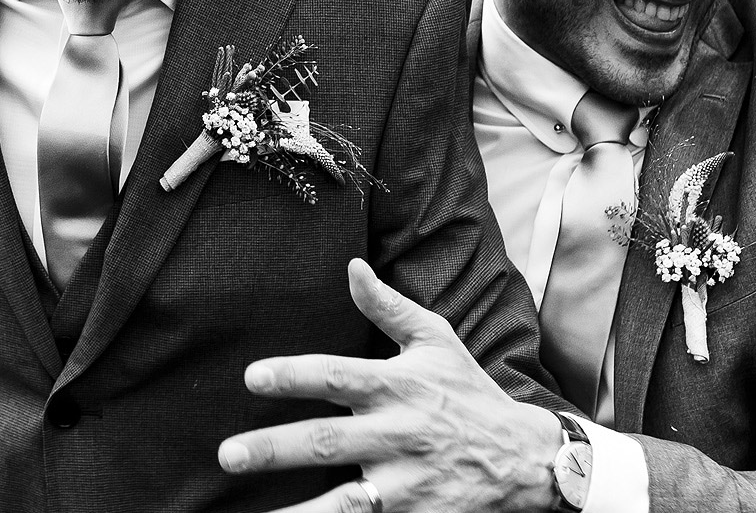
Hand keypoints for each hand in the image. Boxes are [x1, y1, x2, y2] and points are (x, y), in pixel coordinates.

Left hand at [218, 258, 564, 512]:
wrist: (526, 460)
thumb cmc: (469, 393)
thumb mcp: (436, 340)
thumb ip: (388, 307)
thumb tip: (351, 267)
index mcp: (398, 386)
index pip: (338, 377)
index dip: (295, 376)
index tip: (253, 377)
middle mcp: (398, 434)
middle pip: (329, 442)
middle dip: (275, 449)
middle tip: (229, 454)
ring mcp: (407, 483)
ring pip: (346, 502)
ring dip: (299, 512)